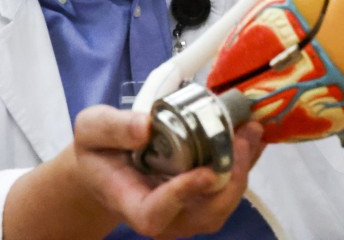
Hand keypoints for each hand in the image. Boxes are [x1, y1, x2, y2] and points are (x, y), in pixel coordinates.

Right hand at [73, 105, 264, 237]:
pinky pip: (231, 186)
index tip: (205, 171)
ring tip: (251, 130)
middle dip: (230, 177)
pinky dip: (246, 162)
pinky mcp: (203, 197)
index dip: (182, 196)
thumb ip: (113, 128)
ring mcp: (187, 211)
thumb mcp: (92, 129)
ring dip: (243, 167)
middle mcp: (165, 216)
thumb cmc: (99, 151)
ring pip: (224, 202)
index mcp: (131, 202)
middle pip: (205, 214)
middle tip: (241, 138)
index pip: (156, 214)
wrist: (109, 166)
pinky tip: (252, 134)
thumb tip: (146, 127)